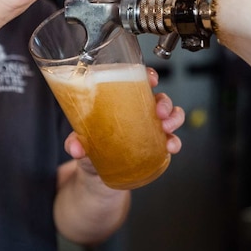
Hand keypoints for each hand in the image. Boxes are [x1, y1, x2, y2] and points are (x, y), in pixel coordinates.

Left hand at [64, 67, 185, 174]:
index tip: (151, 79)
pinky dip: (175, 141)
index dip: (149, 76)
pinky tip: (170, 146)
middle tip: (159, 111)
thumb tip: (76, 146)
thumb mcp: (81, 142)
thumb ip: (75, 142)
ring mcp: (150, 127)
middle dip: (164, 101)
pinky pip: (172, 138)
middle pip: (159, 97)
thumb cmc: (91, 147)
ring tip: (167, 128)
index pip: (138, 80)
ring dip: (174, 118)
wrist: (97, 174)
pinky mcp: (157, 145)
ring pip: (171, 115)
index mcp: (122, 100)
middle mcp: (139, 110)